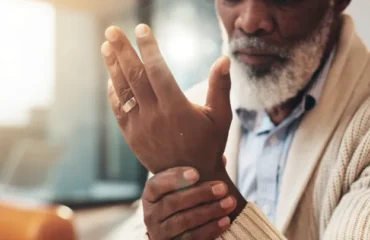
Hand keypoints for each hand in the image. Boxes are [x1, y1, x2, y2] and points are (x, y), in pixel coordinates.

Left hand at [101, 24, 231, 177]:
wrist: (191, 178)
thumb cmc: (209, 144)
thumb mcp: (221, 116)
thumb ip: (220, 86)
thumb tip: (225, 59)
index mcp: (177, 108)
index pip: (158, 70)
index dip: (149, 48)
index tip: (142, 29)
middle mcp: (155, 116)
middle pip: (135, 77)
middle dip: (122, 51)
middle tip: (112, 30)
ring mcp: (140, 127)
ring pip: (123, 91)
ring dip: (113, 67)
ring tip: (106, 46)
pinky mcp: (132, 136)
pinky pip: (118, 109)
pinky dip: (114, 92)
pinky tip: (111, 77)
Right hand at [143, 167, 235, 239]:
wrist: (177, 233)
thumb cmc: (183, 201)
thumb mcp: (183, 187)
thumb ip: (197, 174)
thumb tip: (222, 160)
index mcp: (150, 196)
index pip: (156, 185)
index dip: (175, 178)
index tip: (197, 173)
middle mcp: (151, 215)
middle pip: (173, 203)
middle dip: (200, 194)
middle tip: (222, 187)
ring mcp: (160, 234)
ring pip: (184, 221)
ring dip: (210, 211)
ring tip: (229, 202)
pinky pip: (192, 238)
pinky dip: (210, 229)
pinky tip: (225, 220)